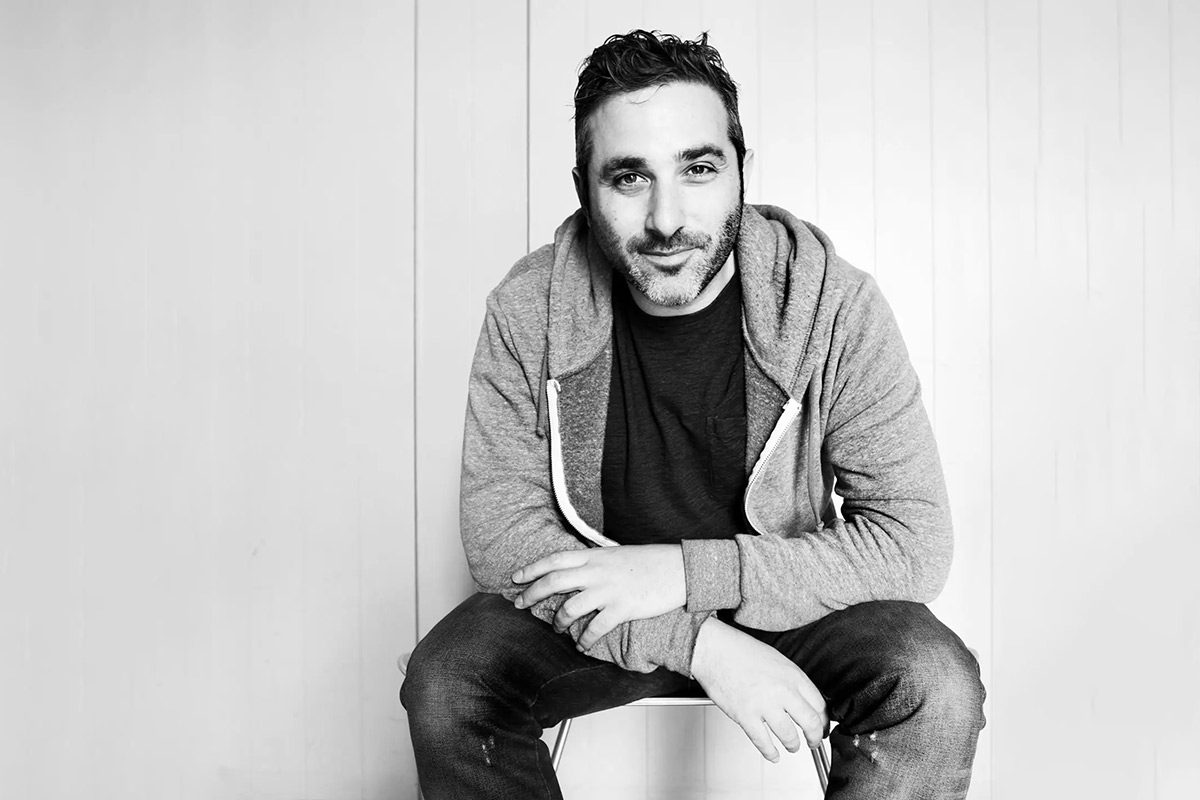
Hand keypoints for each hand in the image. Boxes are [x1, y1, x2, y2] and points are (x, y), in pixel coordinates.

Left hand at [512, 545, 685, 649]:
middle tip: (520, 604)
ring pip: (570, 608)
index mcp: (595, 556)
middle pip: (554, 582)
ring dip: (558, 621)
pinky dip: (584, 639)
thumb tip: (578, 569)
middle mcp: (598, 572)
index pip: (555, 559)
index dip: (532, 568)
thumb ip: (596, 562)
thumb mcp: (617, 554)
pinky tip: (582, 645)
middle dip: (532, 594)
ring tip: (557, 628)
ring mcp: (609, 590)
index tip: (517, 578)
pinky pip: (595, 628)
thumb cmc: (650, 561)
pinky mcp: (622, 609)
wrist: (680, 569)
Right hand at [690, 617, 828, 761]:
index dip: (823, 719)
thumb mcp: (776, 659)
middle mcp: (782, 690)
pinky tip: (773, 755)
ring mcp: (764, 704)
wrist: (714, 649)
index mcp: (792, 675)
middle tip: (814, 741)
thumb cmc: (740, 650)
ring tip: (792, 746)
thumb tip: (802, 699)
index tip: (821, 725)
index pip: (819, 703)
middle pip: (810, 722)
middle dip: (814, 737)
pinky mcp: (745, 715)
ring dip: (793, 745)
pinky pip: (763, 742)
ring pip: (789, 735)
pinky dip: (770, 753)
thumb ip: (791, 680)